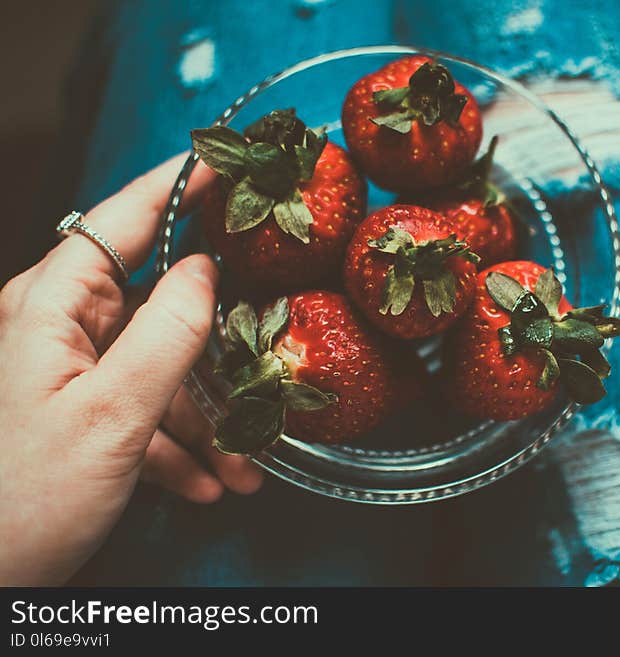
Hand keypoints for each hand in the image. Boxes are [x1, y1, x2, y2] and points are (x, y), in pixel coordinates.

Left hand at [0, 153, 262, 585]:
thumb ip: (166, 336)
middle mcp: (58, 330)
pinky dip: (179, 446)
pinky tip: (206, 482)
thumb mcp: (111, 416)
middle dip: (215, 345)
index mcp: (48, 309)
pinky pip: (145, 411)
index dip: (175, 187)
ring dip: (206, 418)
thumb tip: (206, 270)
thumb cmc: (21, 500)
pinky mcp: (83, 413)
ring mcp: (72, 373)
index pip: (118, 223)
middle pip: (155, 305)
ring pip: (160, 369)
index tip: (225, 162)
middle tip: (268, 341)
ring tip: (243, 466)